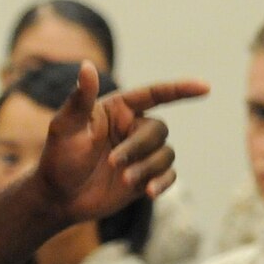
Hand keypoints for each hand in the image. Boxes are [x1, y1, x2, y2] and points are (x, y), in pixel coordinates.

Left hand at [35, 68, 208, 221]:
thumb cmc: (58, 158)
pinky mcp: (146, 177)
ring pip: (165, 154)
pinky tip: (149, 192)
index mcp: (119, 109)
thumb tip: (85, 65)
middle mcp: (134, 128)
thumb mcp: (65, 127)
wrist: (59, 198)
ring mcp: (142, 154)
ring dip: (147, 167)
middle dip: (139, 147)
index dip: (181, 89)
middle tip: (113, 163)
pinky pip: (169, 175)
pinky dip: (162, 182)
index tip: (205, 87)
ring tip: (124, 181)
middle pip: (158, 130)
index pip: (155, 94)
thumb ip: (80, 99)